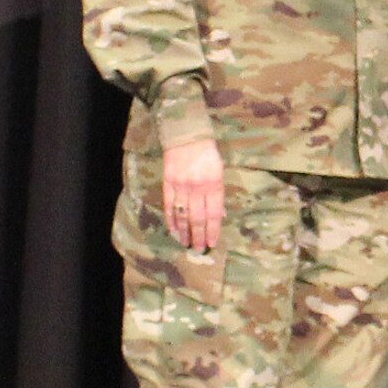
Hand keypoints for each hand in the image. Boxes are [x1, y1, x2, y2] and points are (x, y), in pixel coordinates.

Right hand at [161, 138, 223, 253]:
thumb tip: (219, 216)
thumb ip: (218, 195)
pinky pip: (169, 206)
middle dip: (198, 236)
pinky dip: (171, 220)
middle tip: (198, 249)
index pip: (213, 214)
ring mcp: (181, 187)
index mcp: (214, 185)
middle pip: (198, 218)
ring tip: (185, 243)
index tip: (212, 243)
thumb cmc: (208, 155)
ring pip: (182, 215)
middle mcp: (197, 188)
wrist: (187, 138)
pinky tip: (173, 230)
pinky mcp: (168, 184)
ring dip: (184, 232)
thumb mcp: (220, 173)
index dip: (212, 230)